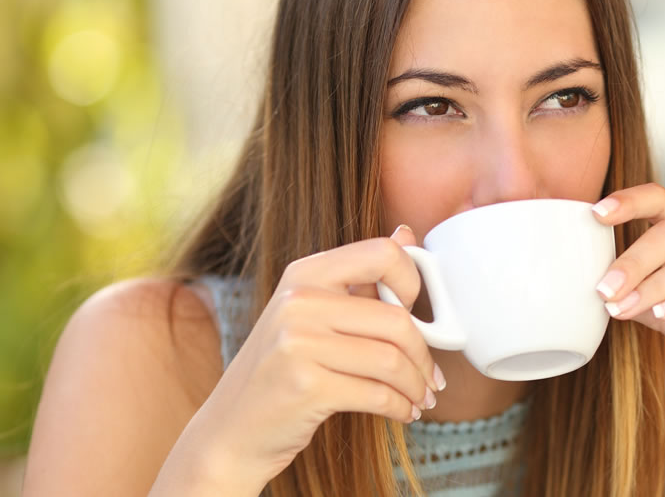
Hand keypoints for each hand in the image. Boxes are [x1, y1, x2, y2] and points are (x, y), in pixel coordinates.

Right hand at [177, 226, 444, 491]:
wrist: (230, 431)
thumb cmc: (281, 372)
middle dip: (425, 354)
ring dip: (416, 386)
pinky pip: (377, 394)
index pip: (383, 254)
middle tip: (432, 377)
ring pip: (391, 360)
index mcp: (304, 274)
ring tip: (420, 398)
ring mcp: (298, 343)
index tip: (421, 315)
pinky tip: (404, 413)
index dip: (414, 283)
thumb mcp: (311, 316)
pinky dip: (401, 407)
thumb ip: (360, 280)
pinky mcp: (305, 386)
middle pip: (396, 319)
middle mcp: (298, 302)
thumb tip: (406, 234)